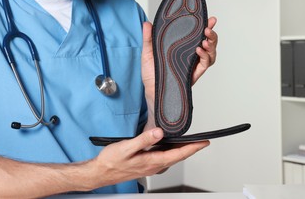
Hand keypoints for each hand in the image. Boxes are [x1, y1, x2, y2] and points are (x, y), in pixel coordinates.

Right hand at [87, 128, 209, 188]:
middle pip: (178, 156)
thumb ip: (144, 139)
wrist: (101, 172)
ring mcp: (150, 166)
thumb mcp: (127, 148)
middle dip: (191, 148)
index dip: (193, 148)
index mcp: (152, 161)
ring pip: (171, 157)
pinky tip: (169, 144)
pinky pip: (163, 157)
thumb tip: (159, 132)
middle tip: (201, 141)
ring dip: (181, 150)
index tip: (204, 143)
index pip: (178, 155)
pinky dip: (171, 151)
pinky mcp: (146, 164)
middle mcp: (154, 165)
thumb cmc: (111, 161)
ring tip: (189, 141)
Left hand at [141, 17, 217, 127]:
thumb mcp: (147, 53)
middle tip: (209, 28)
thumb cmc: (151, 73)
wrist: (152, 91)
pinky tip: (199, 50)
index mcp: (183, 48)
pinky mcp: (194, 74)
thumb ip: (148, 38)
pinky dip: (205, 56)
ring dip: (211, 45)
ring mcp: (193, 65)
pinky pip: (204, 64)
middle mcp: (191, 56)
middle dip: (212, 35)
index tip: (210, 18)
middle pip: (208, 43)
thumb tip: (146, 23)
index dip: (205, 26)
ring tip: (206, 39)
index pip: (197, 35)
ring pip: (210, 53)